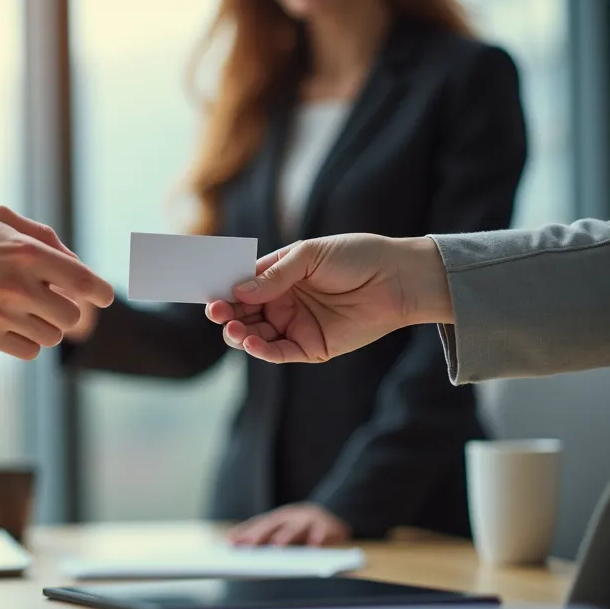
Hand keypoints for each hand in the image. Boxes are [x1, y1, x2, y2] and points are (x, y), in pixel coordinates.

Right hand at [0, 206, 114, 359]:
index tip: (101, 297)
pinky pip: (28, 351)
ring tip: (28, 311)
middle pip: (72, 316)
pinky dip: (28, 342)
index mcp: (28, 253)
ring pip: (52, 337)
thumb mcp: (1, 217)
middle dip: (66, 308)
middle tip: (51, 299)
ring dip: (47, 326)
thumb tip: (77, 265)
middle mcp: (19, 286)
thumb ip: (44, 238)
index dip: (100, 292)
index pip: (85, 282)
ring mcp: (1, 314)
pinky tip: (15, 326)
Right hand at [205, 235, 452, 363]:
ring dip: (239, 334)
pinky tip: (251, 342)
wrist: (399, 279)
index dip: (225, 290)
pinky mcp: (312, 347)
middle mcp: (284, 303)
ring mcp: (296, 326)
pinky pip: (279, 353)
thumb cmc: (358, 257)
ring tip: (233, 329)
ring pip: (256, 336)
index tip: (209, 292)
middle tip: (216, 312)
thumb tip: (238, 290)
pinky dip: (261, 351)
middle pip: (244, 313)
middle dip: (227, 314)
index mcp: (280, 277)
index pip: (242, 285)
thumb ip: (274, 274)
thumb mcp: (310, 255)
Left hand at [228, 503, 351, 546]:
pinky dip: (317, 538)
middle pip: (272, 525)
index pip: (258, 525)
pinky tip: (314, 546)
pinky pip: (322, 531)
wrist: (332, 514)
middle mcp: (290, 516)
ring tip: (277, 546)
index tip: (231, 542)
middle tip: (248, 547)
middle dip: (259, 535)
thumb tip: (240, 546)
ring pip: (295, 527)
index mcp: (278, 518)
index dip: (245, 533)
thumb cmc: (301, 528)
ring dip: (286, 536)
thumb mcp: (284, 530)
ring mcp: (308, 518)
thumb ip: (266, 537)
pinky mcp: (326, 524)